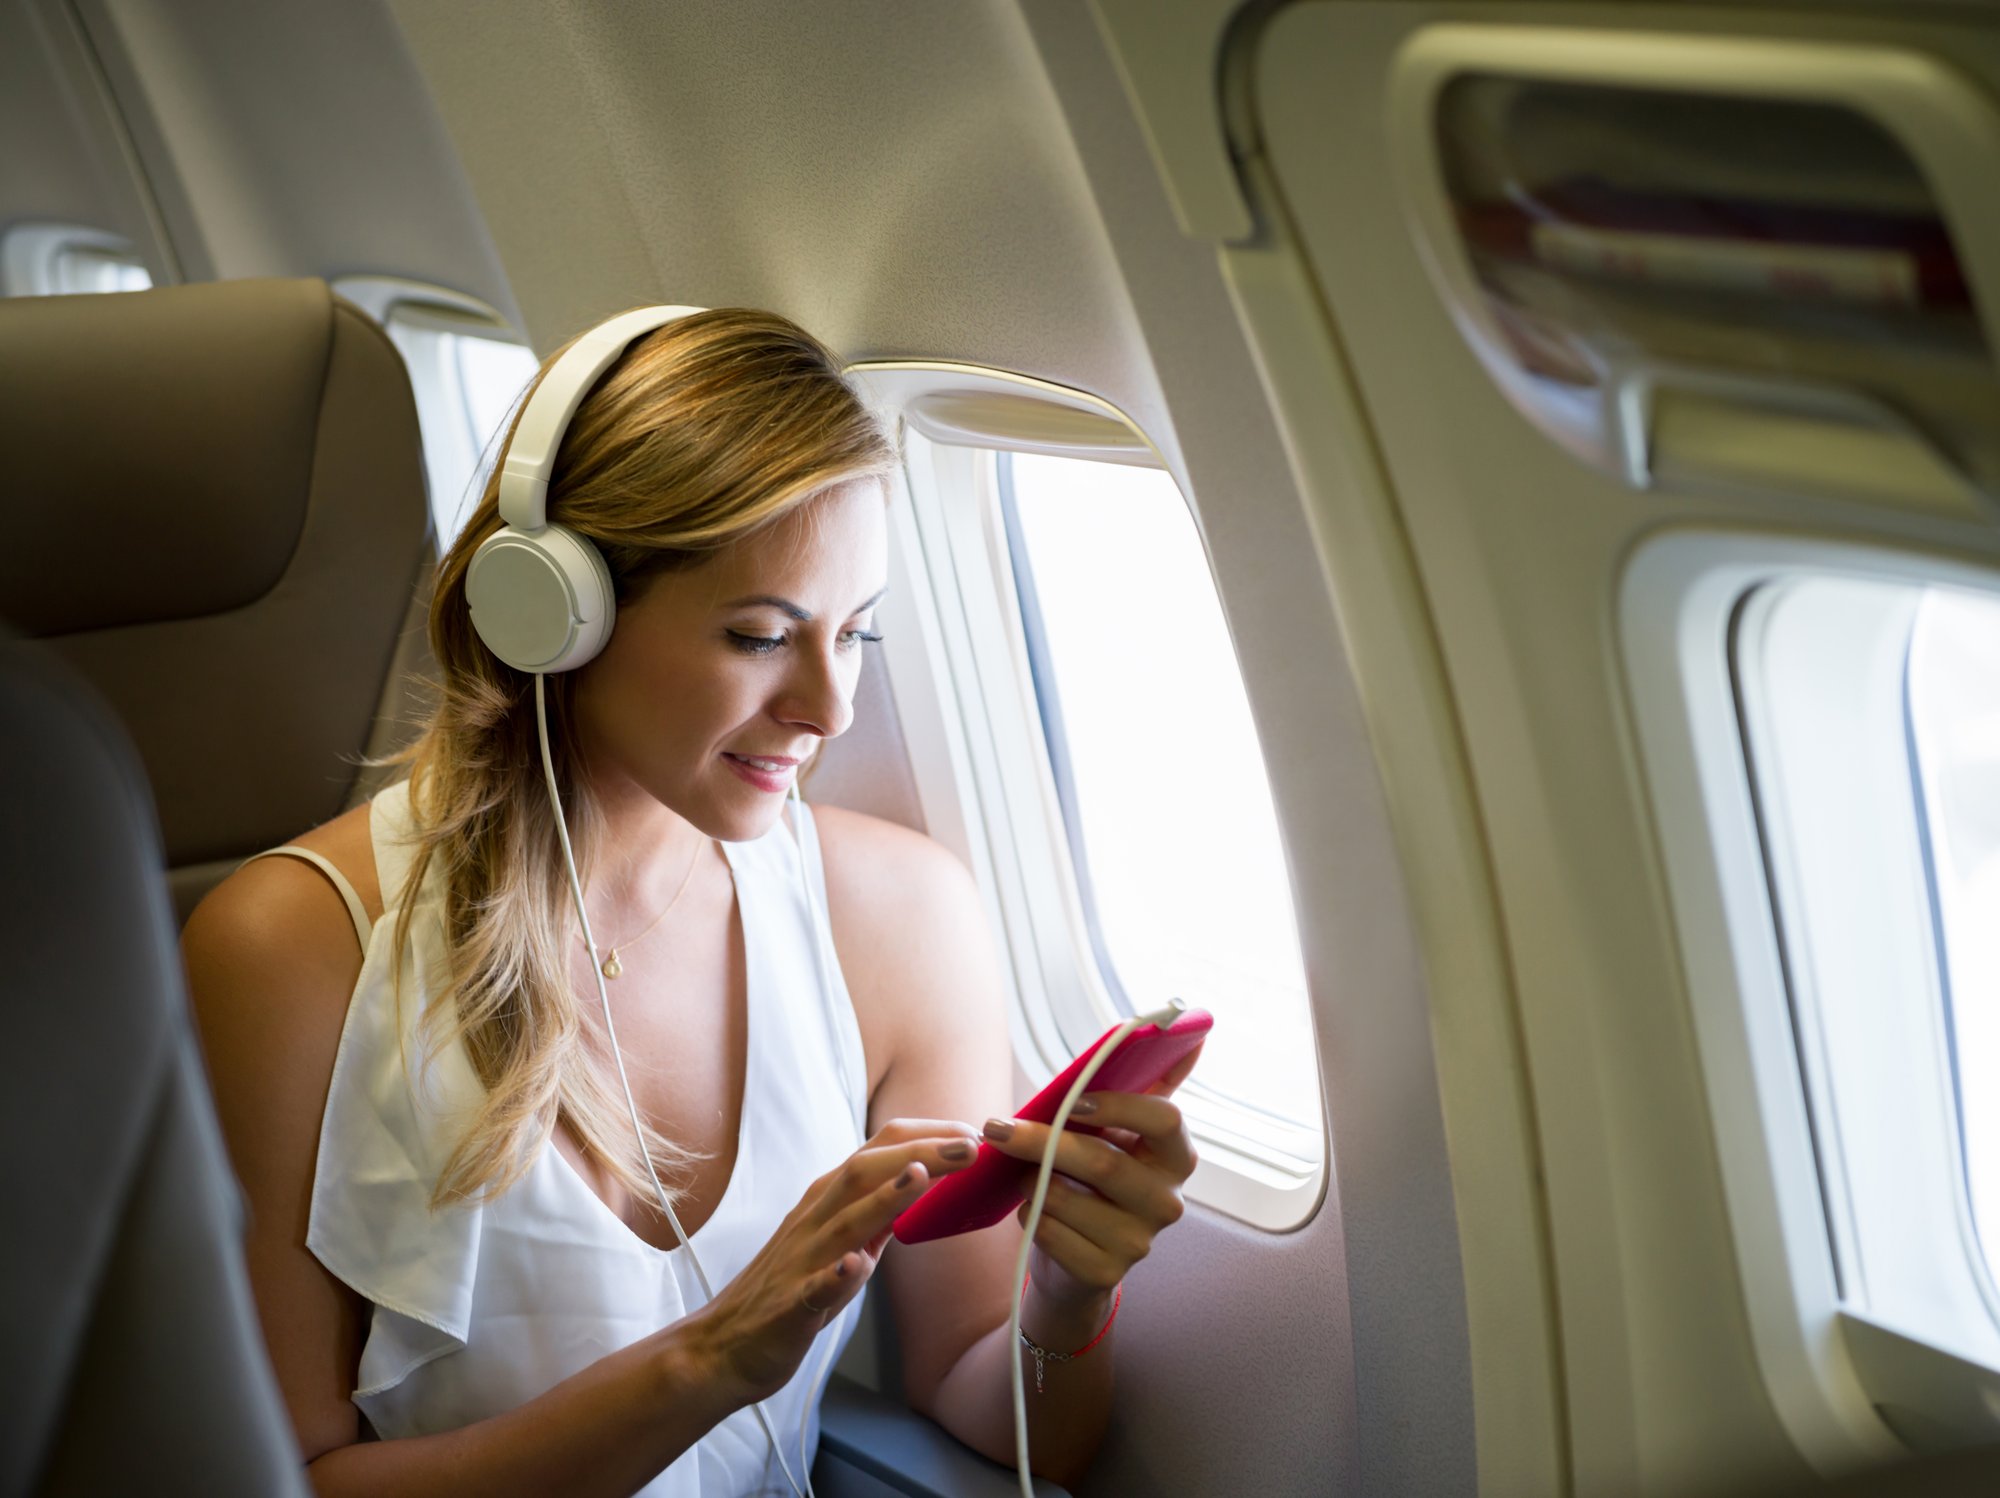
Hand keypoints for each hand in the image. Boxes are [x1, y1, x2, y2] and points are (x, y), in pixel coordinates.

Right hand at [682, 1119, 979, 1405]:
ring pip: (844, 1221)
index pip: (878, 1152)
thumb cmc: (788, 1290)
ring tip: (922, 1176)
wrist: (723, 1347)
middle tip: (972, 1143)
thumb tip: (923, 1184)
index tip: (972, 1134)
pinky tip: (857, 1266)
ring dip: (884, 1197)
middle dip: (919, 1152)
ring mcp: (801, 1260)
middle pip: (865, 1171)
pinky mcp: (791, 1306)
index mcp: (828, 1201)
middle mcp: (814, 1219)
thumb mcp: (841, 1242)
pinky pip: (813, 1288)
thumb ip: (876, 1214)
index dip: (926, 1138)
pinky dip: (835, 1275)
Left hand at [982, 1045, 1201, 1311]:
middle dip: (1042, 1141)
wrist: (1078, 1255)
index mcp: (1178, 1156)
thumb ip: (1149, 1081)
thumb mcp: (1122, 1128)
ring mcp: (1141, 1243)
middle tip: (996, 1126)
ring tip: (1024, 1174)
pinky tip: (1034, 1210)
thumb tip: (1193, 1028)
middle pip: (1104, 1163)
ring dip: (1031, 1182)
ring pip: (1068, 1199)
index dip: (1119, 1105)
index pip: (1165, 1119)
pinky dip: (1030, 1216)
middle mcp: (1168, 1201)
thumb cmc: (1096, 1177)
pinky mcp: (1107, 1274)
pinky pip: (1050, 1233)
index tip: (1073, 1101)